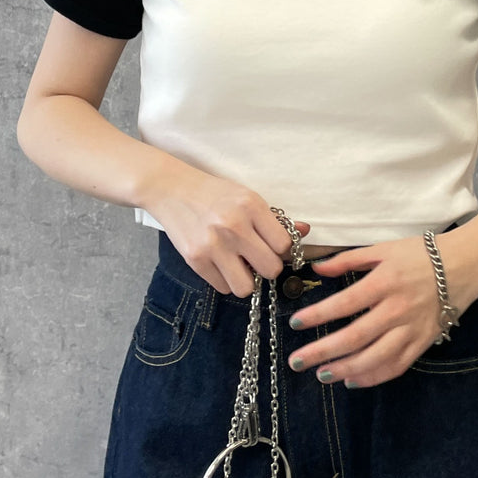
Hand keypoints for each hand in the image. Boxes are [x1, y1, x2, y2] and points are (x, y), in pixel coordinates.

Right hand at [143, 159, 309, 296]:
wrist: (172, 189)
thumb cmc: (215, 195)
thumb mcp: (247, 197)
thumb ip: (275, 218)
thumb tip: (305, 231)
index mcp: (251, 206)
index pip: (284, 245)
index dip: (280, 250)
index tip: (271, 246)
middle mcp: (234, 226)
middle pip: (271, 270)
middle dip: (266, 268)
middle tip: (257, 259)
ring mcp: (213, 245)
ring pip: (247, 288)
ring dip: (246, 281)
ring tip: (239, 266)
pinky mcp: (195, 259)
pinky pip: (223, 288)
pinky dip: (225, 280)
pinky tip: (220, 263)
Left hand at [286, 230, 477, 387]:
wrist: (465, 265)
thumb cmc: (421, 254)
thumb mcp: (383, 249)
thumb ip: (348, 259)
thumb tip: (317, 268)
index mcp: (385, 282)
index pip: (344, 303)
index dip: (317, 315)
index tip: (295, 323)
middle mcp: (397, 309)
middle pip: (355, 337)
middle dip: (323, 351)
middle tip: (297, 361)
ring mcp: (412, 329)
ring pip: (375, 358)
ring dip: (345, 370)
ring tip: (321, 375)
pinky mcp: (423, 342)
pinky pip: (396, 366)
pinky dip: (373, 377)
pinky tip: (352, 380)